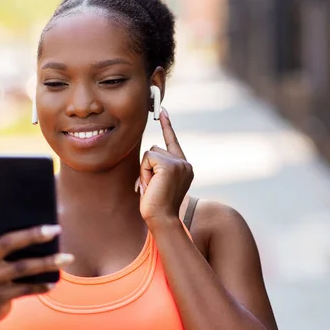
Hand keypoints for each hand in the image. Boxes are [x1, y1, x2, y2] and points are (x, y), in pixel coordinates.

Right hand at [0, 173, 73, 324]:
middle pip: (8, 242)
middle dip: (33, 235)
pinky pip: (25, 289)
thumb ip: (6, 242)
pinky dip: (42, 285)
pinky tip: (56, 281)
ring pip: (22, 268)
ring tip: (68, 257)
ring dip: (48, 262)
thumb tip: (44, 227)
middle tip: (56, 229)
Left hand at [138, 108, 193, 226]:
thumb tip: (150, 154)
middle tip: (152, 187)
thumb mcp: (159, 183)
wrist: (162, 219)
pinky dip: (145, 172)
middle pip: (155, 149)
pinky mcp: (170, 165)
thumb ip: (158, 168)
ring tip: (152, 187)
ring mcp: (179, 163)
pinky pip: (148, 158)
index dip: (167, 125)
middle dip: (147, 167)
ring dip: (145, 170)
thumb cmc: (156, 206)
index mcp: (184, 167)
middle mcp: (185, 163)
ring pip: (150, 153)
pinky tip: (152, 185)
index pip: (173, 141)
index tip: (163, 110)